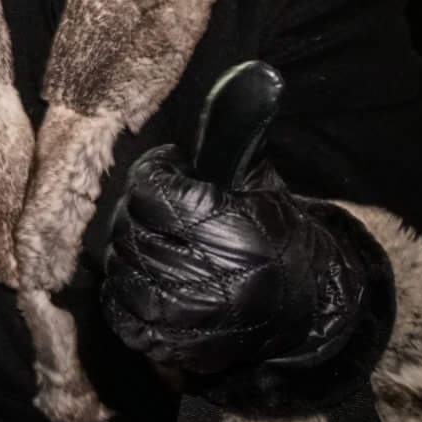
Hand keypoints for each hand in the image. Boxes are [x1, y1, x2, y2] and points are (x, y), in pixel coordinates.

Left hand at [102, 148, 370, 378]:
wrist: (300, 309)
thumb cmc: (271, 234)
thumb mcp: (258, 178)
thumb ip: (237, 134)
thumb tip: (253, 76)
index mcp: (227, 226)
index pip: (151, 186)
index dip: (157, 175)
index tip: (170, 175)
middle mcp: (206, 273)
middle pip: (130, 226)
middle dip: (141, 214)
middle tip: (165, 214)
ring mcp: (186, 316)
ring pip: (121, 267)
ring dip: (132, 253)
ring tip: (161, 246)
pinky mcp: (172, 346)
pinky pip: (121, 312)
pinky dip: (126, 294)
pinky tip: (149, 280)